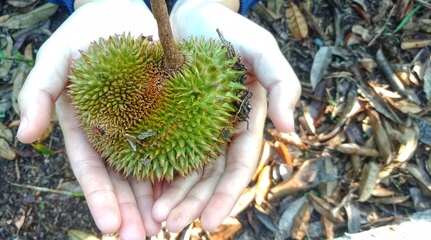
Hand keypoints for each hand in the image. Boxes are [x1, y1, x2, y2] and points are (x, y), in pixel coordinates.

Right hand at [17, 0, 161, 237]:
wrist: (122, 13)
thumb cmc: (86, 34)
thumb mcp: (56, 58)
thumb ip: (38, 93)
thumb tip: (24, 136)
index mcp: (85, 128)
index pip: (91, 170)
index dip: (99, 198)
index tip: (110, 227)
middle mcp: (112, 134)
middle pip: (121, 180)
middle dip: (130, 211)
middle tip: (143, 239)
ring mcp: (140, 128)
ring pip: (147, 171)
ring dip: (154, 202)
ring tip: (166, 228)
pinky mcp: (166, 116)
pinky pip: (173, 147)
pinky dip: (176, 172)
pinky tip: (185, 195)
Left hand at [149, 0, 300, 231]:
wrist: (185, 13)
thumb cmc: (224, 28)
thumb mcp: (259, 47)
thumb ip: (282, 82)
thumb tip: (292, 131)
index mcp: (244, 120)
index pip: (238, 167)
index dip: (226, 196)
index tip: (210, 223)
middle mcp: (219, 130)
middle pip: (208, 176)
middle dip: (192, 204)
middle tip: (169, 224)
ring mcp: (193, 127)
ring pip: (184, 170)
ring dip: (172, 196)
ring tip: (154, 218)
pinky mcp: (168, 120)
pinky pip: (161, 150)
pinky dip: (154, 173)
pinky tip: (140, 191)